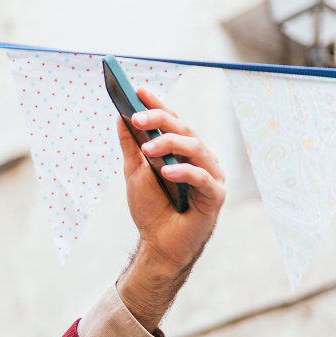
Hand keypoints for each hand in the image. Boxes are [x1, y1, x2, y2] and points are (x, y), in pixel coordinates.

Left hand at [115, 87, 225, 328]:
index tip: (138, 90)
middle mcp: (201, 158)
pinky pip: (202, 179)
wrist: (159, 246)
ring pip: (195, 149)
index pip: (172, 121)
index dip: (157, 104)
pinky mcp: (215, 196)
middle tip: (136, 116)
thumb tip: (120, 117)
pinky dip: (184, 172)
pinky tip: (166, 171)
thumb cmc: (152, 210)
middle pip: (184, 130)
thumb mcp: (135, 174)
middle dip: (160, 120)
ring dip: (170, 144)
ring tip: (147, 147)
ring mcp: (211, 175)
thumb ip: (131, 147)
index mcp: (183, 151)